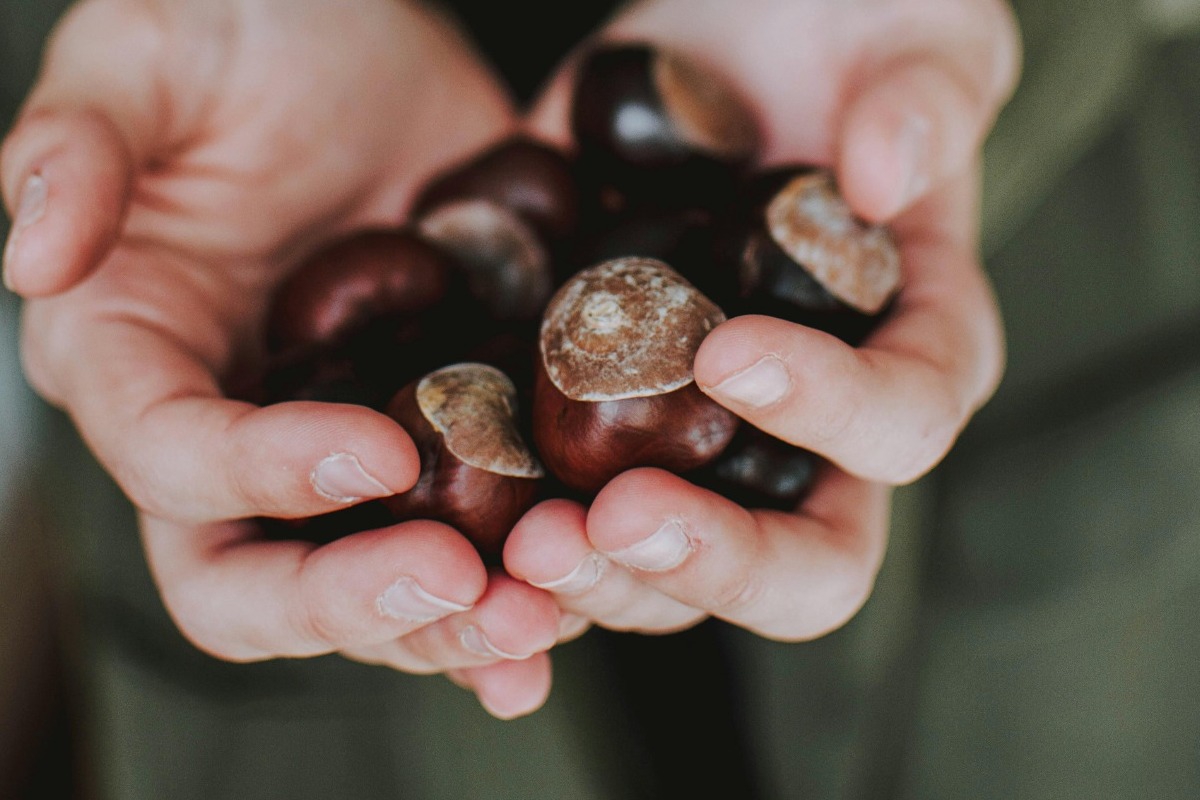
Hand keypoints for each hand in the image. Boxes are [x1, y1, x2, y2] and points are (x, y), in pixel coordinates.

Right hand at [2, 0, 563, 718]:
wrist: (364, 34)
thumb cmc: (242, 25)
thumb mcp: (148, 50)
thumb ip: (77, 143)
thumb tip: (34, 256)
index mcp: (135, 351)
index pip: (173, 457)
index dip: (262, 474)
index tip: (381, 454)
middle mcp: (226, 424)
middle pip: (246, 577)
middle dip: (346, 600)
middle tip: (459, 587)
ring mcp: (330, 446)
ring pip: (358, 587)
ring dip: (443, 624)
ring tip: (535, 620)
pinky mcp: (428, 435)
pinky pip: (455, 540)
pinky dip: (500, 590)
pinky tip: (564, 612)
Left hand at [505, 0, 1019, 639]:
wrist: (732, 33)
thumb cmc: (855, 33)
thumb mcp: (918, 39)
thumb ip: (926, 98)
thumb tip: (884, 174)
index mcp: (909, 352)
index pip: (902, 428)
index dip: (833, 415)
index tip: (731, 355)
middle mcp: (810, 428)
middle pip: (796, 561)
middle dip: (708, 561)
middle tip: (608, 519)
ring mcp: (695, 436)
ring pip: (669, 563)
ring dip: (598, 578)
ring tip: (519, 541)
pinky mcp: (597, 412)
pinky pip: (563, 503)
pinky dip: (512, 534)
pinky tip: (450, 518)